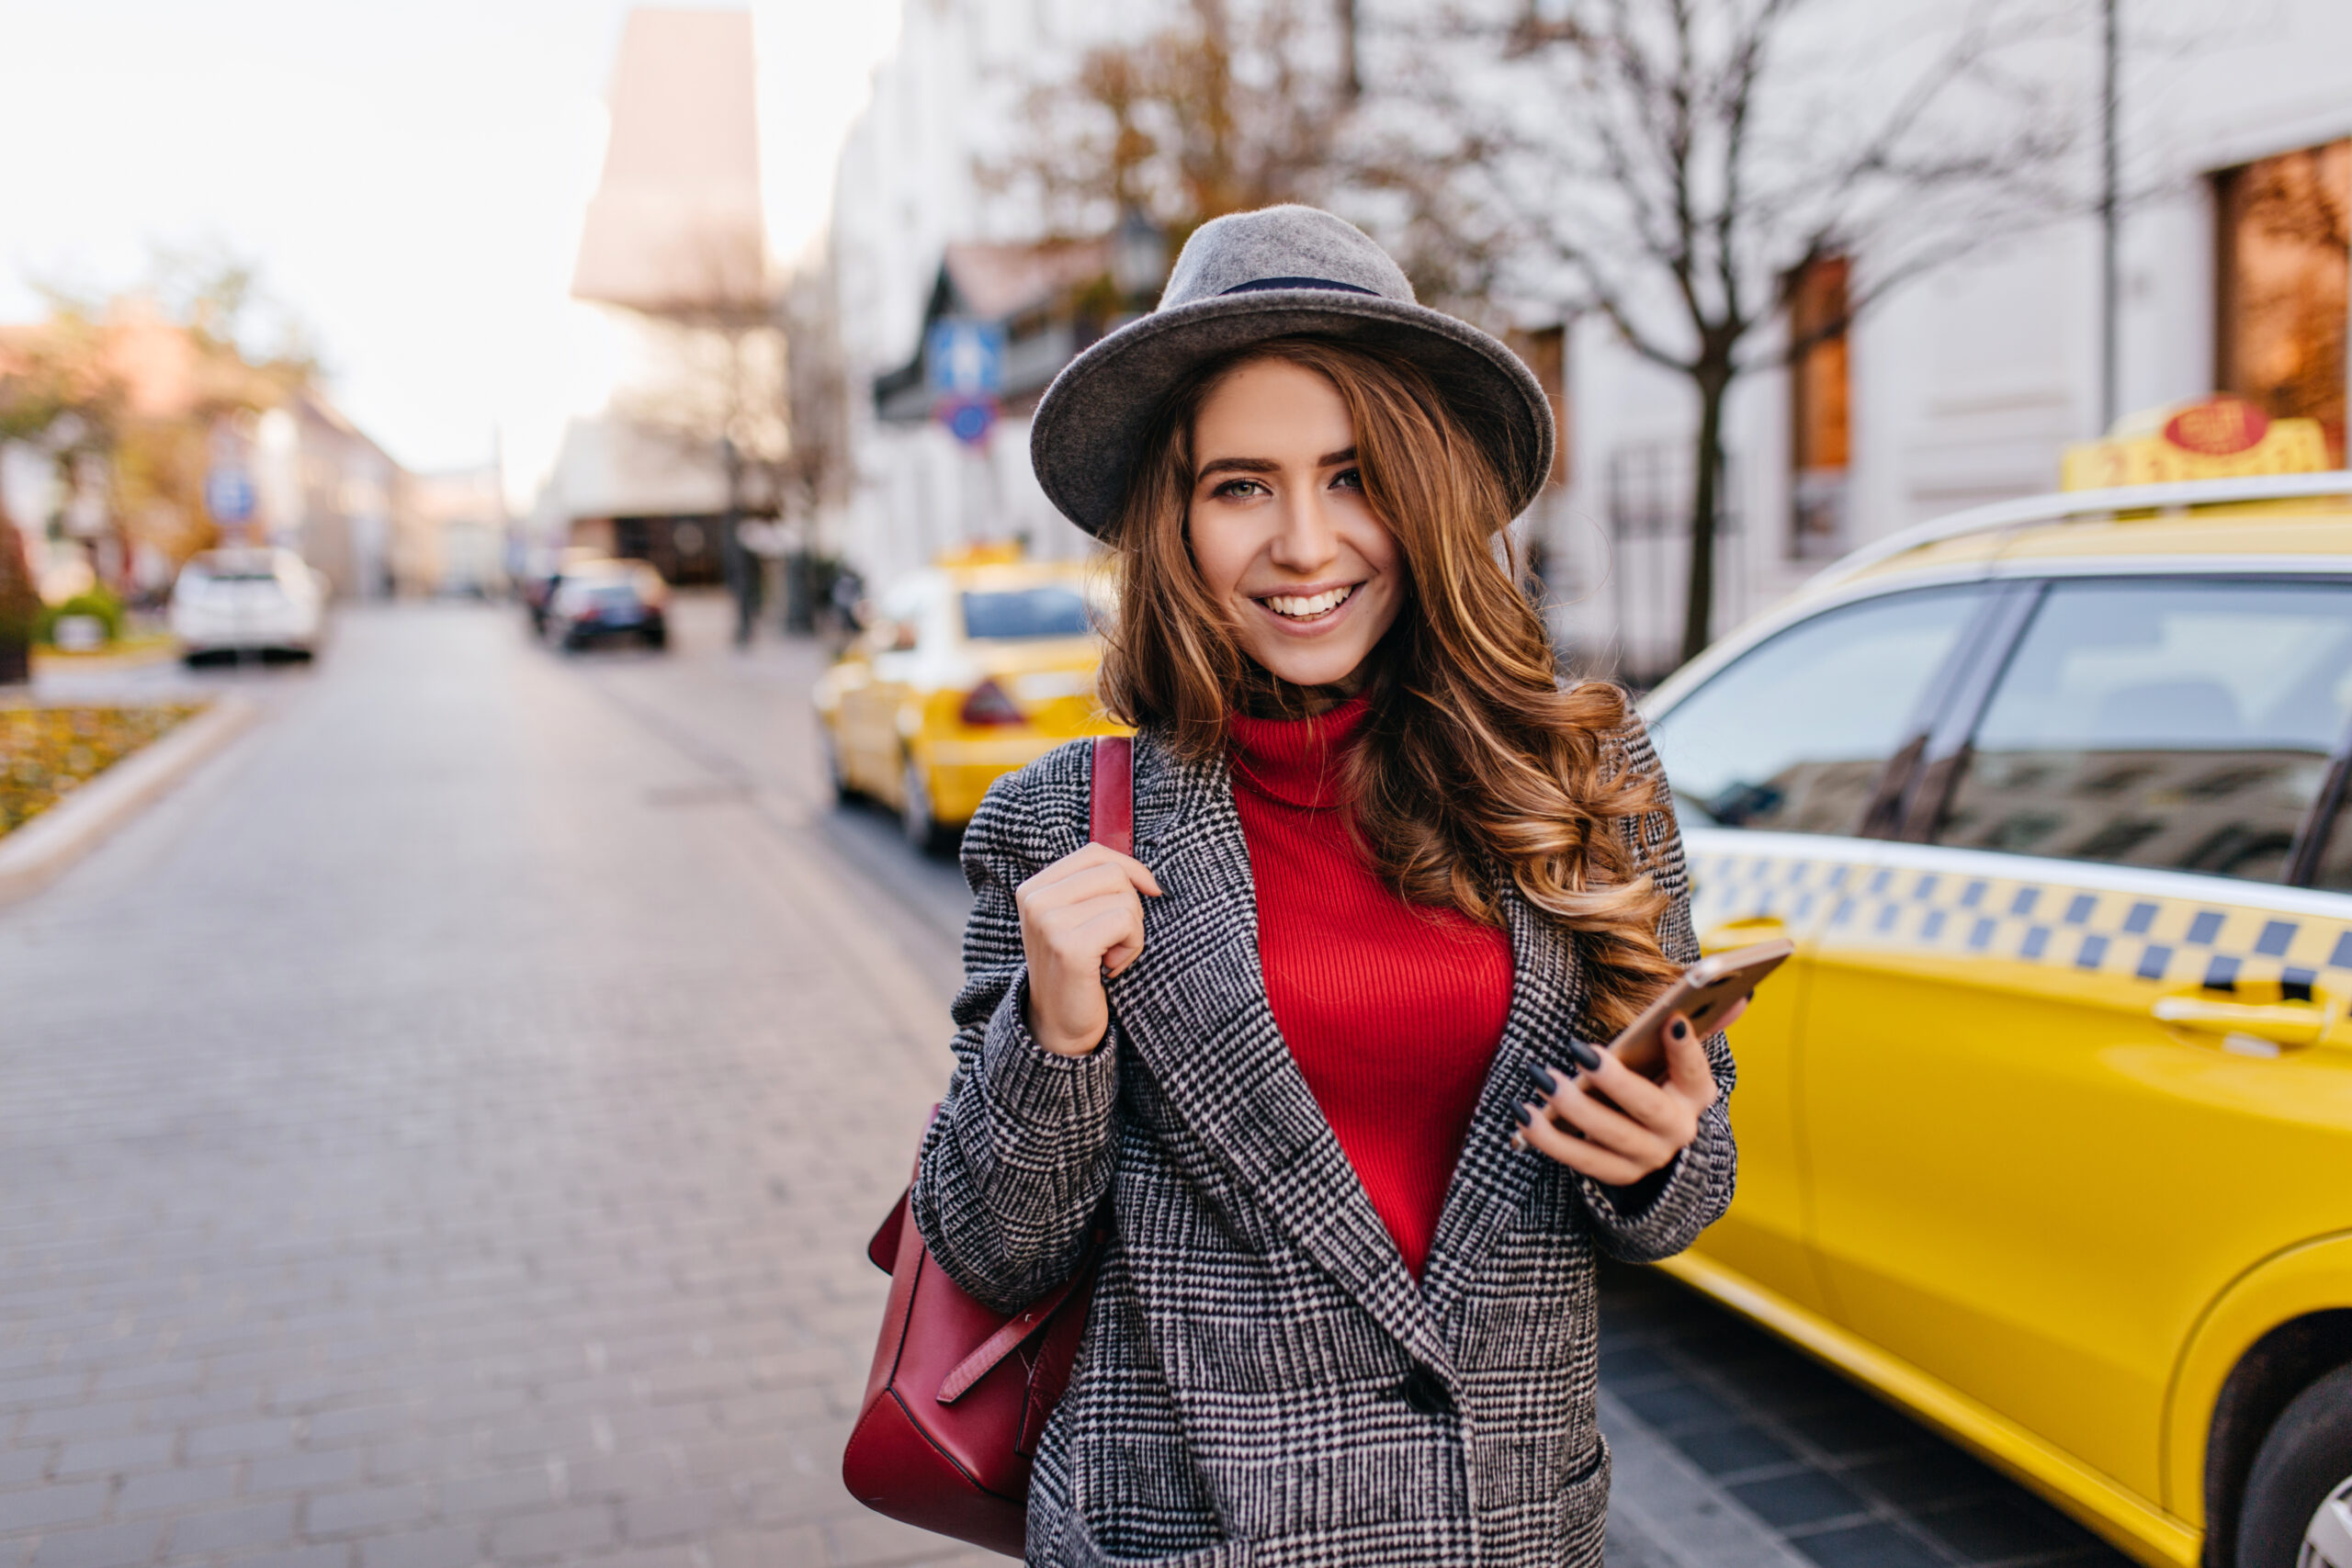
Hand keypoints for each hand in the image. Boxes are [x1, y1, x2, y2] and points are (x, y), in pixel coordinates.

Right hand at [1015, 842, 1162, 1056]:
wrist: (1059, 1026)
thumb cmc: (1078, 969)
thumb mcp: (1077, 920)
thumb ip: (1096, 889)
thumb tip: (1148, 877)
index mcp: (1034, 888)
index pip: (1094, 853)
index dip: (1131, 868)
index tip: (1148, 892)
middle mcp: (1035, 900)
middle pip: (1114, 873)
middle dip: (1131, 907)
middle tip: (1115, 941)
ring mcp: (1048, 921)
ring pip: (1124, 898)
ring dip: (1132, 932)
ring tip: (1109, 956)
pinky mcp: (1069, 945)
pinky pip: (1125, 922)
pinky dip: (1132, 947)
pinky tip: (1111, 967)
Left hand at [1514, 1000, 1741, 1184]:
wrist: (1653, 1141)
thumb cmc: (1657, 1080)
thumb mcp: (1677, 1057)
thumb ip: (1700, 1024)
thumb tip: (1740, 995)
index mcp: (1696, 1094)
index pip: (1695, 1070)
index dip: (1686, 1049)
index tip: (1671, 1020)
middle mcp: (1678, 1130)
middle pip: (1646, 1108)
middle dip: (1614, 1080)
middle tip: (1580, 1051)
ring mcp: (1648, 1157)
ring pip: (1609, 1137)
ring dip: (1571, 1108)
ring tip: (1541, 1077)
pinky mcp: (1617, 1174)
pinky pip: (1579, 1160)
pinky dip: (1548, 1138)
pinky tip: (1523, 1113)